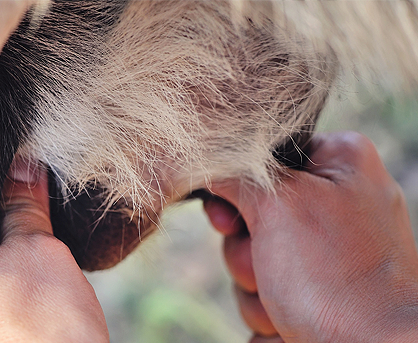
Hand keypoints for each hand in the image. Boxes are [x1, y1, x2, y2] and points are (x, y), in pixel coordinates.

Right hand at [204, 132, 417, 341]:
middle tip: (266, 263)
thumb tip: (205, 164)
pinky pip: (264, 286)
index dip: (235, 189)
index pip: (260, 157)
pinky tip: (287, 319)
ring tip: (283, 299)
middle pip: (249, 210)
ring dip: (252, 283)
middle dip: (246, 249)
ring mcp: (325, 248)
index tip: (229, 220)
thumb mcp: (278, 207)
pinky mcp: (313, 286)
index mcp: (338, 161)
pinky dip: (266, 307)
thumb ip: (235, 176)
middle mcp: (335, 199)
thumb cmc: (335, 276)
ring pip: (249, 254)